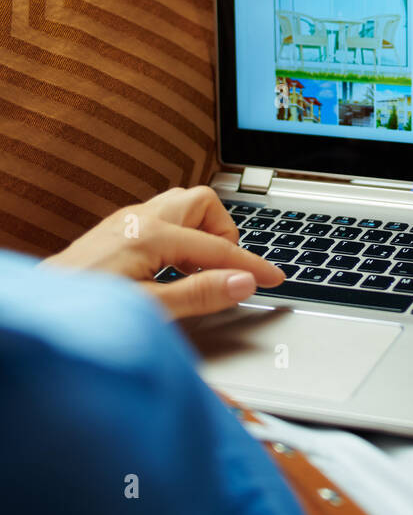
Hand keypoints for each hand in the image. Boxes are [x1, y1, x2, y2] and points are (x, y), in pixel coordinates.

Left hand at [41, 186, 284, 319]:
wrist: (38, 304)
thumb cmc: (83, 310)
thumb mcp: (148, 309)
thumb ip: (198, 294)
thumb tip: (242, 282)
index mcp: (151, 234)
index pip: (218, 248)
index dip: (250, 265)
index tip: (274, 279)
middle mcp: (139, 218)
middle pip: (202, 203)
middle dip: (224, 233)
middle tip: (228, 269)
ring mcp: (125, 221)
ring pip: (181, 207)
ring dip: (201, 233)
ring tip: (202, 271)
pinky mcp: (115, 230)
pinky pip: (163, 219)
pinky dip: (181, 239)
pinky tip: (173, 270)